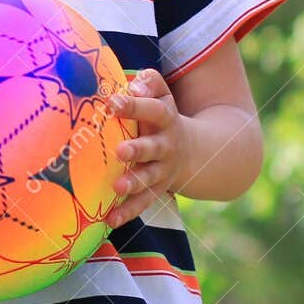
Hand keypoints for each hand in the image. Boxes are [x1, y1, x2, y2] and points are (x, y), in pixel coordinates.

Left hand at [107, 68, 184, 229]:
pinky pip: (143, 203)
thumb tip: (132, 86)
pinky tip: (110, 220)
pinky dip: (128, 213)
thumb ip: (149, 83)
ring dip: (134, 183)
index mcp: (165, 118)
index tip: (112, 102)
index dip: (134, 105)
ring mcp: (163, 170)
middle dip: (137, 149)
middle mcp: (166, 145)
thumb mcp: (162, 94)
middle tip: (119, 151)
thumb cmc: (161, 114)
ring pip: (149, 178)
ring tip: (117, 187)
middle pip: (153, 147)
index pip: (153, 109)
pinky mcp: (156, 190)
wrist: (193, 150)